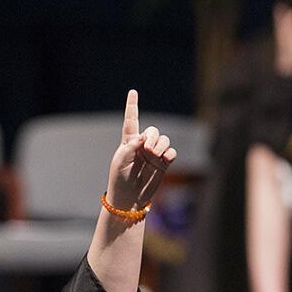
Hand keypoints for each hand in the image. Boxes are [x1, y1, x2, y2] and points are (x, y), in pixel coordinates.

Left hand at [105, 89, 176, 212]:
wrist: (128, 199)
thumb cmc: (120, 179)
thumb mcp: (121, 161)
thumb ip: (131, 146)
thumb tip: (144, 136)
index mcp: (128, 142)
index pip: (131, 120)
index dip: (132, 106)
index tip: (133, 92)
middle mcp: (142, 146)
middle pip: (152, 130)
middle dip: (152, 137)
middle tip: (147, 150)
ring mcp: (153, 155)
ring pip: (164, 140)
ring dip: (161, 145)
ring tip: (155, 155)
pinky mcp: (162, 164)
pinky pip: (171, 152)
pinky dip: (170, 153)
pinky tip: (165, 159)